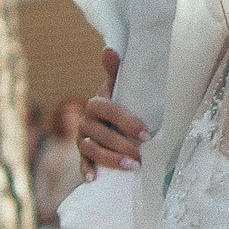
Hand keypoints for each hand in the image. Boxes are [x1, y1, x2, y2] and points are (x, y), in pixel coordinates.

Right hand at [78, 46, 147, 174]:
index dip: (126, 121)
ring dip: (110, 159)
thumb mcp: (121, 88)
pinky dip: (86, 170)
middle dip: (122, 145)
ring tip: (132, 167)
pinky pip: (81, 164)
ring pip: (91, 149)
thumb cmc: (122, 103)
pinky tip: (94, 178)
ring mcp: (82, 139)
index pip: (108, 110)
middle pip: (100, 133)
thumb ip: (117, 71)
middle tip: (143, 156)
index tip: (146, 134)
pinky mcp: (83, 156)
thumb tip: (110, 49)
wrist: (111, 122)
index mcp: (96, 103)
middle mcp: (86, 120)